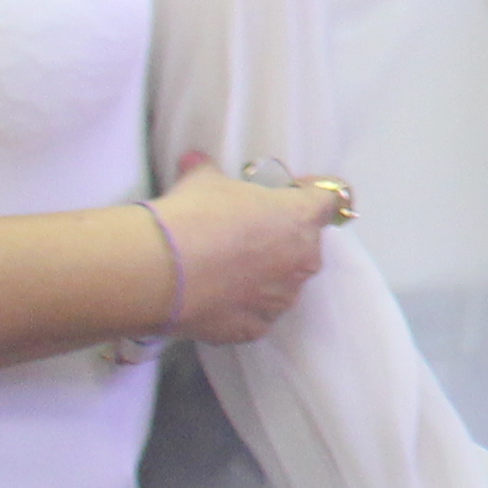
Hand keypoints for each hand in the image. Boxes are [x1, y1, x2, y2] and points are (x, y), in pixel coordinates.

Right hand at [155, 158, 339, 341]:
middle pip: (305, 243)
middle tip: (245, 230)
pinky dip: (243, 307)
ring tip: (224, 267)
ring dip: (264, 275)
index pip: (327, 199)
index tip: (288, 190)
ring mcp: (281, 298)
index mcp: (301, 218)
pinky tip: (216, 297)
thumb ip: (208, 171)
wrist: (160, 270)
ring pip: (284, 283)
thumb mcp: (203, 181)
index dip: (308, 192)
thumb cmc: (193, 216)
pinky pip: (258, 315)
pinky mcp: (255, 327)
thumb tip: (195, 161)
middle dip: (281, 236)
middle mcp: (302, 260)